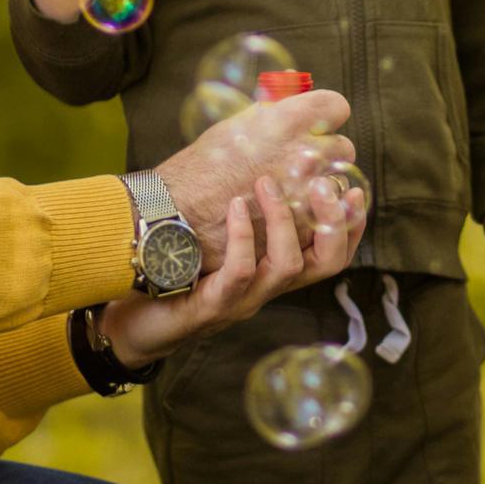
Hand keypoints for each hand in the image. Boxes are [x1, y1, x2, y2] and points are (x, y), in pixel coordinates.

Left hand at [103, 179, 356, 367]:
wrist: (130, 320)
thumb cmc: (173, 274)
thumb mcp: (215, 241)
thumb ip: (241, 212)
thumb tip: (255, 162)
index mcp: (273, 272)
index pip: (331, 255)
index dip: (350, 227)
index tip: (354, 192)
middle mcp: (267, 289)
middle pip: (326, 264)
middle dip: (333, 223)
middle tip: (323, 184)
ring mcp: (243, 300)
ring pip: (288, 265)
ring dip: (283, 219)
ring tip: (266, 183)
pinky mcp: (213, 306)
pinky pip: (241, 272)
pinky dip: (244, 236)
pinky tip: (236, 207)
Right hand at [149, 89, 354, 265]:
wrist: (177, 217)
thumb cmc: (200, 169)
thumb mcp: (233, 126)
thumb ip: (271, 109)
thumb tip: (295, 84)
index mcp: (287, 121)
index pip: (334, 107)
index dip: (326, 115)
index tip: (318, 123)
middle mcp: (303, 154)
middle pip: (342, 148)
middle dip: (330, 154)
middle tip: (309, 162)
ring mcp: (306, 194)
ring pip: (339, 186)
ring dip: (328, 188)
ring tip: (304, 191)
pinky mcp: (301, 228)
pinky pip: (328, 220)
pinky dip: (320, 218)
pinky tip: (303, 215)